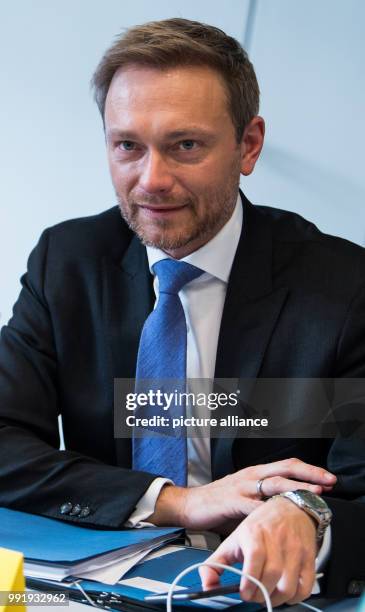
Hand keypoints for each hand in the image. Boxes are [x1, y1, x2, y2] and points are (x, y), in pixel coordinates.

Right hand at [149, 458, 335, 529]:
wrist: (190, 504)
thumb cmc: (219, 502)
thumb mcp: (245, 495)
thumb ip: (265, 499)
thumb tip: (288, 508)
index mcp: (256, 472)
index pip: (287, 465)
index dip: (309, 470)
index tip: (328, 478)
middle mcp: (252, 475)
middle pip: (286, 468)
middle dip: (310, 474)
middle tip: (329, 481)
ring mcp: (242, 487)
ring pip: (274, 483)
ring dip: (297, 488)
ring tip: (314, 493)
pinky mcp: (231, 501)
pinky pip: (254, 505)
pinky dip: (271, 510)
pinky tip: (282, 515)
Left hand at [199, 497, 317, 607]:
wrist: (291, 507)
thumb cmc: (260, 525)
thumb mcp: (234, 538)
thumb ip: (216, 563)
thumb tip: (207, 587)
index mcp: (254, 532)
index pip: (255, 558)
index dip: (249, 582)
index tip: (244, 593)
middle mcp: (276, 539)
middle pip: (272, 576)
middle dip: (261, 594)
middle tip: (255, 596)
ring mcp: (295, 549)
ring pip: (289, 585)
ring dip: (277, 599)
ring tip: (268, 595)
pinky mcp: (309, 557)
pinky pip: (305, 587)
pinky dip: (295, 597)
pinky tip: (285, 593)